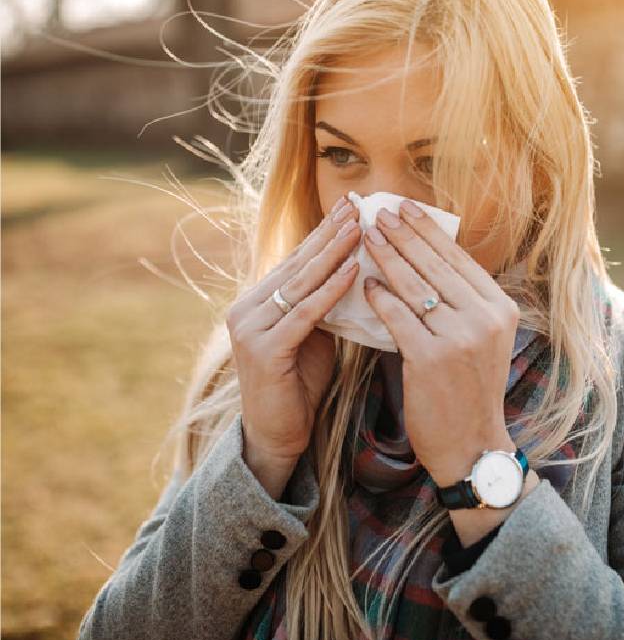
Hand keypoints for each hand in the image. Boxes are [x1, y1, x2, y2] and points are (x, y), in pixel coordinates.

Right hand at [225, 195, 361, 494]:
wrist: (277, 435)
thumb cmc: (299, 386)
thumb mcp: (313, 337)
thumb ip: (322, 306)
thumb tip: (354, 272)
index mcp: (258, 302)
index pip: (296, 260)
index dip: (323, 233)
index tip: (349, 206)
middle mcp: (247, 308)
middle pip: (297, 264)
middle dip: (330, 233)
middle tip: (357, 204)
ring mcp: (251, 328)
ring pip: (301, 283)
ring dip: (333, 253)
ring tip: (359, 227)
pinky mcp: (264, 349)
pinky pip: (305, 313)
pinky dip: (331, 291)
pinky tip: (353, 271)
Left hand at [362, 198, 518, 487]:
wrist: (471, 443)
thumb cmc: (469, 390)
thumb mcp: (482, 341)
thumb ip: (463, 303)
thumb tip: (427, 260)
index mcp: (500, 309)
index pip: (458, 260)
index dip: (428, 231)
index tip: (406, 208)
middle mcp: (485, 318)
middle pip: (435, 266)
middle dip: (403, 234)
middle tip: (379, 212)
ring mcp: (460, 338)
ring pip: (414, 286)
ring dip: (386, 256)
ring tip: (367, 236)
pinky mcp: (431, 358)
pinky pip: (397, 316)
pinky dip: (379, 297)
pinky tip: (366, 283)